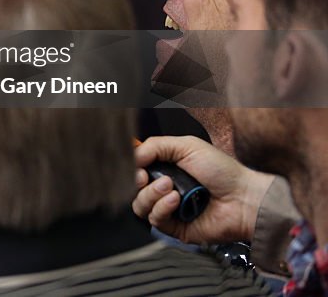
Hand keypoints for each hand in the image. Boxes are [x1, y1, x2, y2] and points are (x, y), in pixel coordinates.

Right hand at [132, 135, 274, 244]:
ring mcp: (167, 208)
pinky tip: (176, 200)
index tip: (136, 164)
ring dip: (151, 194)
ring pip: (139, 204)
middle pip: (132, 187)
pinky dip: (162, 207)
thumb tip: (131, 155)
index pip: (135, 168)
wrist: (243, 198)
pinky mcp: (173, 227)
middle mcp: (163, 188)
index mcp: (165, 168)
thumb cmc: (222, 171)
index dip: (130, 167)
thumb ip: (155, 146)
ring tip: (171, 187)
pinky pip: (154, 219)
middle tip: (147, 176)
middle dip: (137, 181)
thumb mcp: (186, 146)